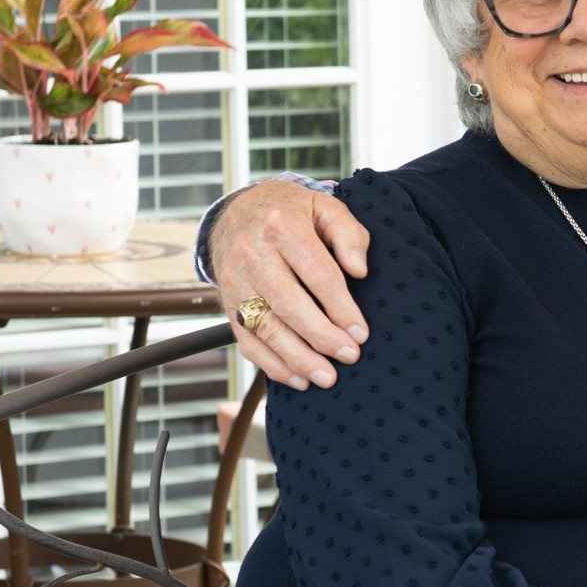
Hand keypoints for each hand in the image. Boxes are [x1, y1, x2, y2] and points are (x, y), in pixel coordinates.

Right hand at [212, 180, 369, 389]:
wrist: (237, 211)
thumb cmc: (291, 213)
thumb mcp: (325, 208)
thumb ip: (348, 234)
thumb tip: (359, 269)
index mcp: (282, 227)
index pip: (317, 274)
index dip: (341, 307)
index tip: (360, 332)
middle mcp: (252, 254)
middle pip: (289, 305)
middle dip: (321, 337)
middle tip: (349, 356)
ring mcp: (234, 281)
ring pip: (265, 328)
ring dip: (298, 359)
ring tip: (327, 377)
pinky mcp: (226, 303)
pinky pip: (246, 341)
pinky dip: (272, 364)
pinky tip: (298, 378)